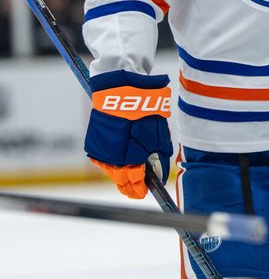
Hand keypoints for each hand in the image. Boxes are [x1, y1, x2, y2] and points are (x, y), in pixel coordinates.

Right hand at [84, 70, 172, 198]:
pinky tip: (119, 165)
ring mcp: (100, 152)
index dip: (141, 189)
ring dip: (120, 176)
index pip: (135, 181)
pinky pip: (102, 161)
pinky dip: (111, 164)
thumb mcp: (158, 134)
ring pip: (111, 172)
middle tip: (137, 190)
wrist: (120, 93)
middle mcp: (112, 158)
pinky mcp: (92, 145)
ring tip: (129, 180)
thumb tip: (159, 174)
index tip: (145, 192)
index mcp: (130, 157)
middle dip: (130, 186)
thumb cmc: (144, 112)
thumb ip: (158, 156)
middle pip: (121, 180)